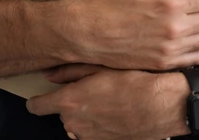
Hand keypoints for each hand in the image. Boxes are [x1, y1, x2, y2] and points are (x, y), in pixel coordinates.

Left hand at [28, 68, 189, 139]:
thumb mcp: (100, 67)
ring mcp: (90, 137)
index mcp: (69, 102)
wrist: (162, 105)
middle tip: (90, 88)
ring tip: (106, 99)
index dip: (38, 100)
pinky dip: (99, 124)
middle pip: (61, 114)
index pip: (36, 106)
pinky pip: (93, 133)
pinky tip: (115, 111)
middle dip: (71, 103)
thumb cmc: (134, 81)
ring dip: (85, 115)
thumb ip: (69, 72)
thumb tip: (49, 74)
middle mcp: (75, 123)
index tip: (41, 96)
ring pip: (77, 125)